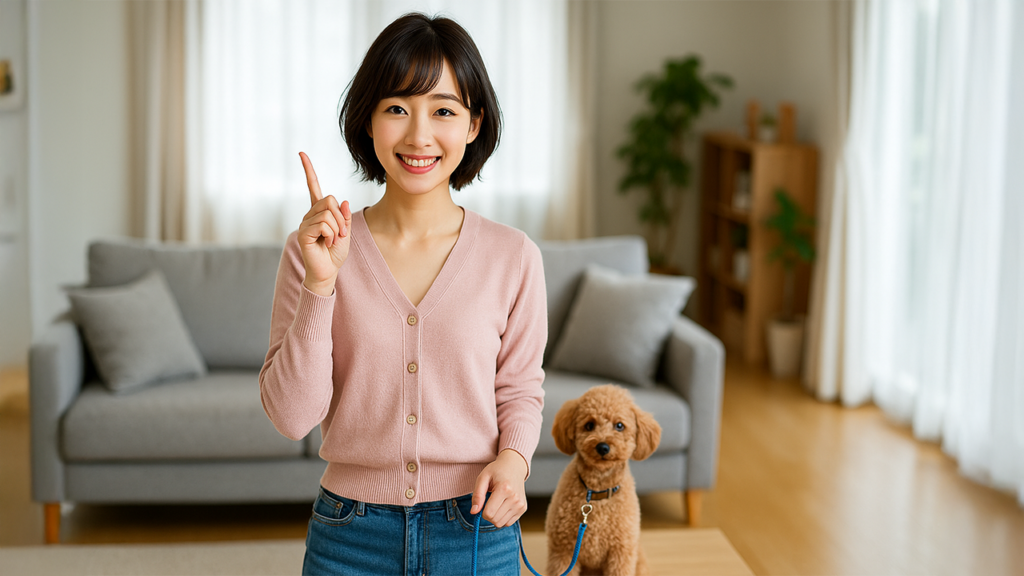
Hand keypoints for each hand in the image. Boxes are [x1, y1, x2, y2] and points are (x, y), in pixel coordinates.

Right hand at [298, 152, 351, 295]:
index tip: (301, 154)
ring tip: (332, 241)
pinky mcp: (303, 233)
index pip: (313, 187)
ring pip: (328, 214)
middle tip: (340, 233)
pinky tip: (326, 244)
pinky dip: (331, 235)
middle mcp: (310, 214)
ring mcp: (305, 223)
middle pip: (329, 200)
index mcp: (320, 211)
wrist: (328, 271)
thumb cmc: (335, 253)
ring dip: (337, 229)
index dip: (308, 170)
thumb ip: (344, 217)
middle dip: (341, 218)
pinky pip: (323, 225)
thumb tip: (341, 201)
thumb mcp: (346, 232)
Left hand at [471, 449, 528, 527]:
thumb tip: (474, 512)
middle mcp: (515, 498)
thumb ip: (477, 495)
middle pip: (495, 520)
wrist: (514, 466)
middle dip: (488, 514)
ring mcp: (520, 504)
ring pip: (501, 524)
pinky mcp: (523, 508)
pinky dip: (502, 517)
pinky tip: (503, 506)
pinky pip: (508, 523)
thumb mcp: (483, 478)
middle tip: (489, 501)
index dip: (481, 510)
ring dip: (495, 516)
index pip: (489, 513)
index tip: (483, 501)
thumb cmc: (497, 471)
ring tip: (496, 502)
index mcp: (504, 489)